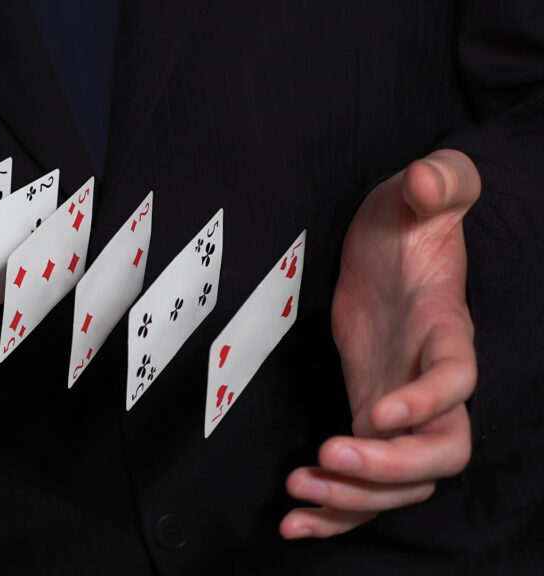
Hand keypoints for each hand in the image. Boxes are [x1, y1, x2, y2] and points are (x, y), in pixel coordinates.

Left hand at [280, 149, 479, 538]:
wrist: (387, 246)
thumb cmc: (407, 220)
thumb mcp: (422, 192)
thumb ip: (437, 182)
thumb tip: (429, 180)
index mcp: (445, 330)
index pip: (457, 378)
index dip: (428, 403)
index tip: (378, 412)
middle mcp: (430, 380)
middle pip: (439, 452)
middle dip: (388, 469)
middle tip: (326, 459)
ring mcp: (401, 406)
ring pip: (403, 483)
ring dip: (355, 501)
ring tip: (298, 495)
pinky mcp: (368, 416)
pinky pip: (365, 482)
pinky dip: (337, 510)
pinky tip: (295, 520)